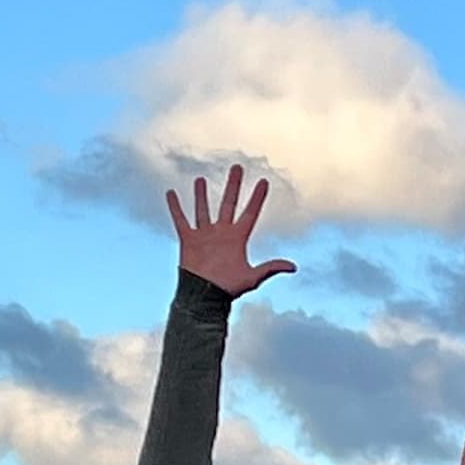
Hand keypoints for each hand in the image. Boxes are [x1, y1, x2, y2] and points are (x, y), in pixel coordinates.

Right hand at [165, 166, 295, 297]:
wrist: (204, 297)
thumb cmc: (229, 288)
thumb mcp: (252, 277)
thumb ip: (270, 268)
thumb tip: (293, 266)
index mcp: (238, 238)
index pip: (250, 212)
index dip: (257, 197)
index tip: (264, 181)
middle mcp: (222, 232)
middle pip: (228, 203)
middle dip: (233, 185)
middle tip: (237, 167)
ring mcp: (205, 234)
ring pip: (203, 209)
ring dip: (201, 195)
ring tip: (200, 179)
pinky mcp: (188, 239)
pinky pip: (180, 219)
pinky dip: (175, 207)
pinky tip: (171, 193)